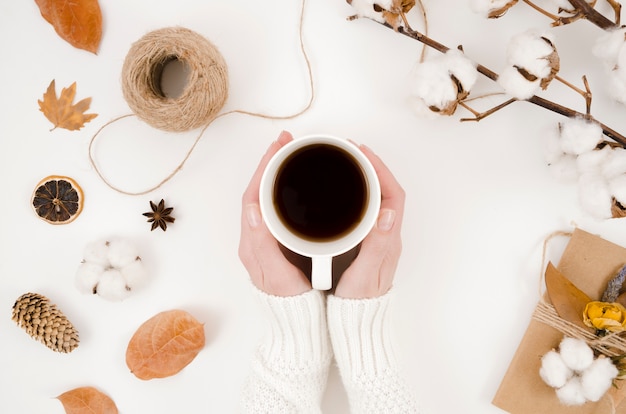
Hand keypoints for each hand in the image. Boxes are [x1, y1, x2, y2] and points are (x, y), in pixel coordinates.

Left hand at [238, 131, 311, 296]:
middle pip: (258, 189)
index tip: (279, 146)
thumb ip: (263, 244)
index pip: (253, 194)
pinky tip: (296, 183)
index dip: (264, 167)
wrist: (295, 321)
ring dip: (275, 172)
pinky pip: (275, 205)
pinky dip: (282, 187)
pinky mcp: (276, 240)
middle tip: (286, 141)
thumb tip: (254, 210)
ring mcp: (264, 237)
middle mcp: (255, 235)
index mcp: (252, 240)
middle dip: (269, 162)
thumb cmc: (287, 300)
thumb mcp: (276, 274)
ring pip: (266, 195)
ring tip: (289, 154)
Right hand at [333, 144, 404, 298]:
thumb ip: (376, 245)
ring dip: (363, 176)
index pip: (393, 194)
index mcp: (389, 239)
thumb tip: (388, 213)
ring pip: (375, 197)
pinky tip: (338, 189)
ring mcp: (376, 236)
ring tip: (344, 161)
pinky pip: (364, 207)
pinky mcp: (364, 240)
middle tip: (349, 149)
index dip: (380, 170)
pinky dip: (354, 191)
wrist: (357, 321)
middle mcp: (386, 234)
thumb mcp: (366, 275)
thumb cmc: (360, 301)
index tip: (361, 153)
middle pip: (385, 190)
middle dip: (370, 165)